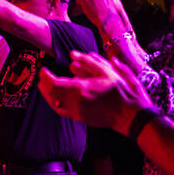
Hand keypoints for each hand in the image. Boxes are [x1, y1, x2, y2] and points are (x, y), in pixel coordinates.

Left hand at [38, 51, 152, 133]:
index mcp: (82, 89)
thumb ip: (89, 62)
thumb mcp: (108, 72)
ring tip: (45, 87)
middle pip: (52, 94)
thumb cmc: (123, 92)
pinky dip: (55, 103)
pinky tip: (56, 98)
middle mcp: (76, 102)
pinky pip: (62, 111)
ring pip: (54, 104)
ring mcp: (77, 112)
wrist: (131, 116)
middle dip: (44, 85)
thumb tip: (73, 55)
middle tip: (42, 77)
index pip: (54, 83)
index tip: (43, 69)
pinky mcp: (81, 119)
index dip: (46, 76)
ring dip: (47, 95)